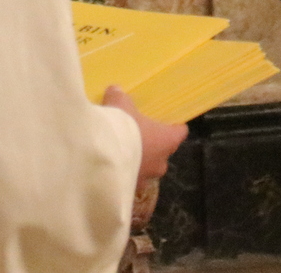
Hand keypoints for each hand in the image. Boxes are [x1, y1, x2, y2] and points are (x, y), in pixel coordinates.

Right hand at [101, 84, 186, 198]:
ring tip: (124, 152)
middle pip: (164, 151)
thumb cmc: (121, 129)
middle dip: (154, 145)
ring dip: (140, 161)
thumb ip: (120, 97)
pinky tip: (113, 165)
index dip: (174, 127)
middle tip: (140, 135)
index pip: (180, 132)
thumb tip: (115, 90)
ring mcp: (147, 178)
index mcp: (167, 140)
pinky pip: (132, 179)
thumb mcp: (120, 105)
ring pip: (148, 168)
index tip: (167, 122)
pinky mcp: (130, 189)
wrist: (100, 159)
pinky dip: (126, 173)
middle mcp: (161, 161)